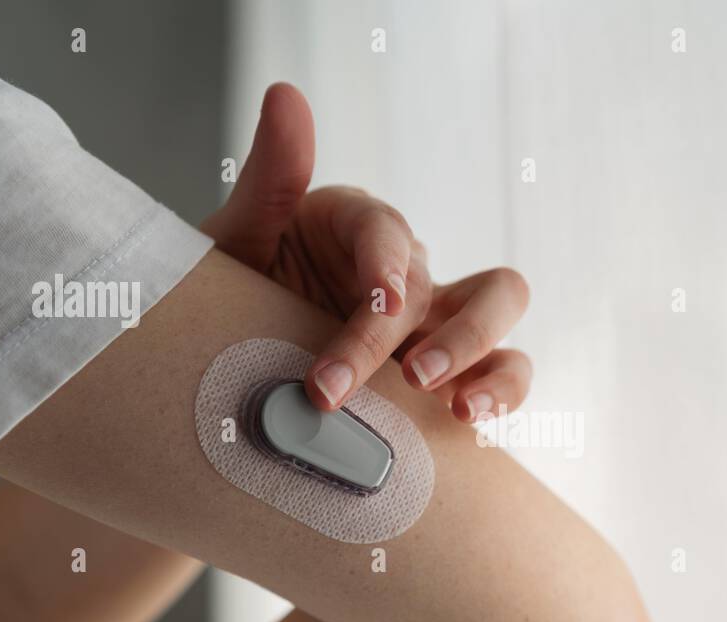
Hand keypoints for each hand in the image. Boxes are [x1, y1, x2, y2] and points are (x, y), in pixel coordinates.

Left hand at [201, 83, 531, 421]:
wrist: (225, 366)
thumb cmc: (233, 297)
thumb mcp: (237, 242)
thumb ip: (270, 178)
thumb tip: (286, 95)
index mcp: (358, 228)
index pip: (388, 234)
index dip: (388, 268)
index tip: (377, 306)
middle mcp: (408, 270)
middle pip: (467, 280)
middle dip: (451, 334)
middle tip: (411, 376)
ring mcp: (435, 322)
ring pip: (501, 319)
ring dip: (487, 359)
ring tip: (457, 408)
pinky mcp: (447, 372)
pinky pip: (500, 374)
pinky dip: (498, 394)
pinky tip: (466, 422)